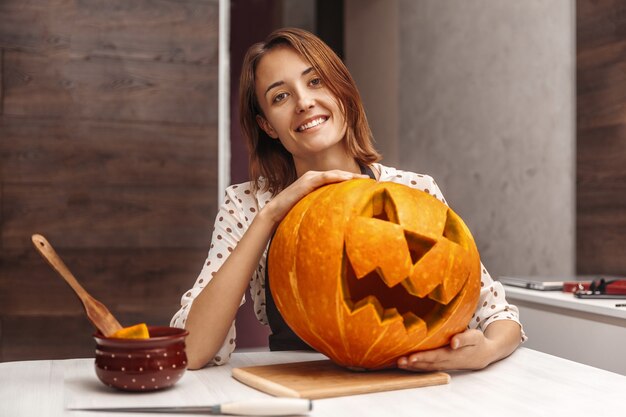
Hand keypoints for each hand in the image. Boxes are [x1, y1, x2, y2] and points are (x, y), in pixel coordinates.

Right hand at [263, 170, 368, 223]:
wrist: (276, 212)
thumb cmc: (293, 212)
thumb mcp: (311, 207)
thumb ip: (322, 206)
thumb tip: (336, 216)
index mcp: (316, 182)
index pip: (336, 178)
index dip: (351, 179)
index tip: (364, 184)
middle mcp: (314, 176)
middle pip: (338, 174)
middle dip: (354, 176)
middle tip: (369, 179)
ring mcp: (310, 177)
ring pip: (333, 174)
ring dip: (349, 175)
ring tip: (361, 178)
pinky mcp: (307, 181)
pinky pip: (325, 177)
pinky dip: (337, 177)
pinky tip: (347, 178)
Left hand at [396, 321, 521, 371]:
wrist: (483, 354)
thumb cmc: (478, 342)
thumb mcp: (475, 336)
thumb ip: (464, 338)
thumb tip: (454, 342)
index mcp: (453, 354)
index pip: (435, 356)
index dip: (423, 357)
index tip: (411, 357)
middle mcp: (447, 361)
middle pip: (427, 363)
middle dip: (413, 363)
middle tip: (399, 361)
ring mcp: (443, 365)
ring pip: (425, 367)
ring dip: (411, 367)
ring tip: (398, 363)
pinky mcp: (440, 364)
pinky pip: (426, 367)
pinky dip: (415, 367)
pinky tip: (404, 365)